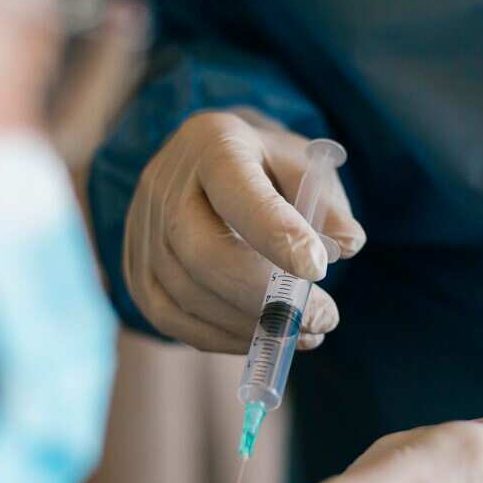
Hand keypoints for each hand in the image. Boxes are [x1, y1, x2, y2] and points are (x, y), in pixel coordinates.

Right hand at [124, 109, 365, 352]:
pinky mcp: (135, 269)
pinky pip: (170, 318)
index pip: (237, 191)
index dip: (276, 235)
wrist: (206, 164)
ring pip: (187, 295)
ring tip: (306, 332)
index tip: (317, 271)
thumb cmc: (265, 167)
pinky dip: (221, 338)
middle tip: (321, 319)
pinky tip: (263, 338)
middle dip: (264, 298)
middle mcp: (165, 184)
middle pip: (201, 254)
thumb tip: (347, 245)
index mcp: (213, 144)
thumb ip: (327, 203)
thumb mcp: (304, 166)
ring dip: (251, 327)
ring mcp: (142, 230)